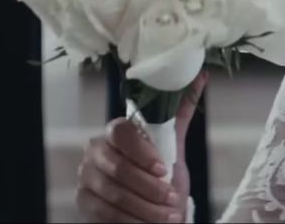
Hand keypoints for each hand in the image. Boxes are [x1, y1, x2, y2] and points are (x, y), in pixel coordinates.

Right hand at [77, 74, 205, 223]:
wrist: (151, 206)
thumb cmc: (162, 175)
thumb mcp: (173, 144)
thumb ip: (181, 111)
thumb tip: (201, 75)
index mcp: (115, 132)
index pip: (121, 132)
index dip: (143, 152)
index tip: (165, 169)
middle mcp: (94, 152)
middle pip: (117, 168)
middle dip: (149, 187)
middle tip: (172, 199)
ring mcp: (86, 178)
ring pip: (114, 194)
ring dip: (146, 208)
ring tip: (169, 216)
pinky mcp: (83, 203)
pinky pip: (105, 214)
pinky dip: (131, 221)